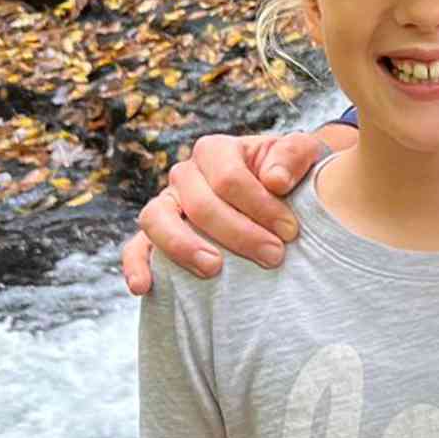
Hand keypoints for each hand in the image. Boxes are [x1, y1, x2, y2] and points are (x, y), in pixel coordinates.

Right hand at [119, 130, 328, 294]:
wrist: (282, 194)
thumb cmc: (289, 175)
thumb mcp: (302, 154)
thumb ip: (294, 155)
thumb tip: (274, 180)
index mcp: (217, 151)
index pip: (229, 178)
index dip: (261, 206)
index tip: (291, 232)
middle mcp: (186, 174)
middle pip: (200, 203)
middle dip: (239, 233)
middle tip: (273, 256)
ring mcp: (167, 204)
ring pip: (157, 219)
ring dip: (184, 246)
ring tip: (213, 269)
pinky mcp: (156, 235)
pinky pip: (136, 247)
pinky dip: (136, 265)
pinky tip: (143, 287)